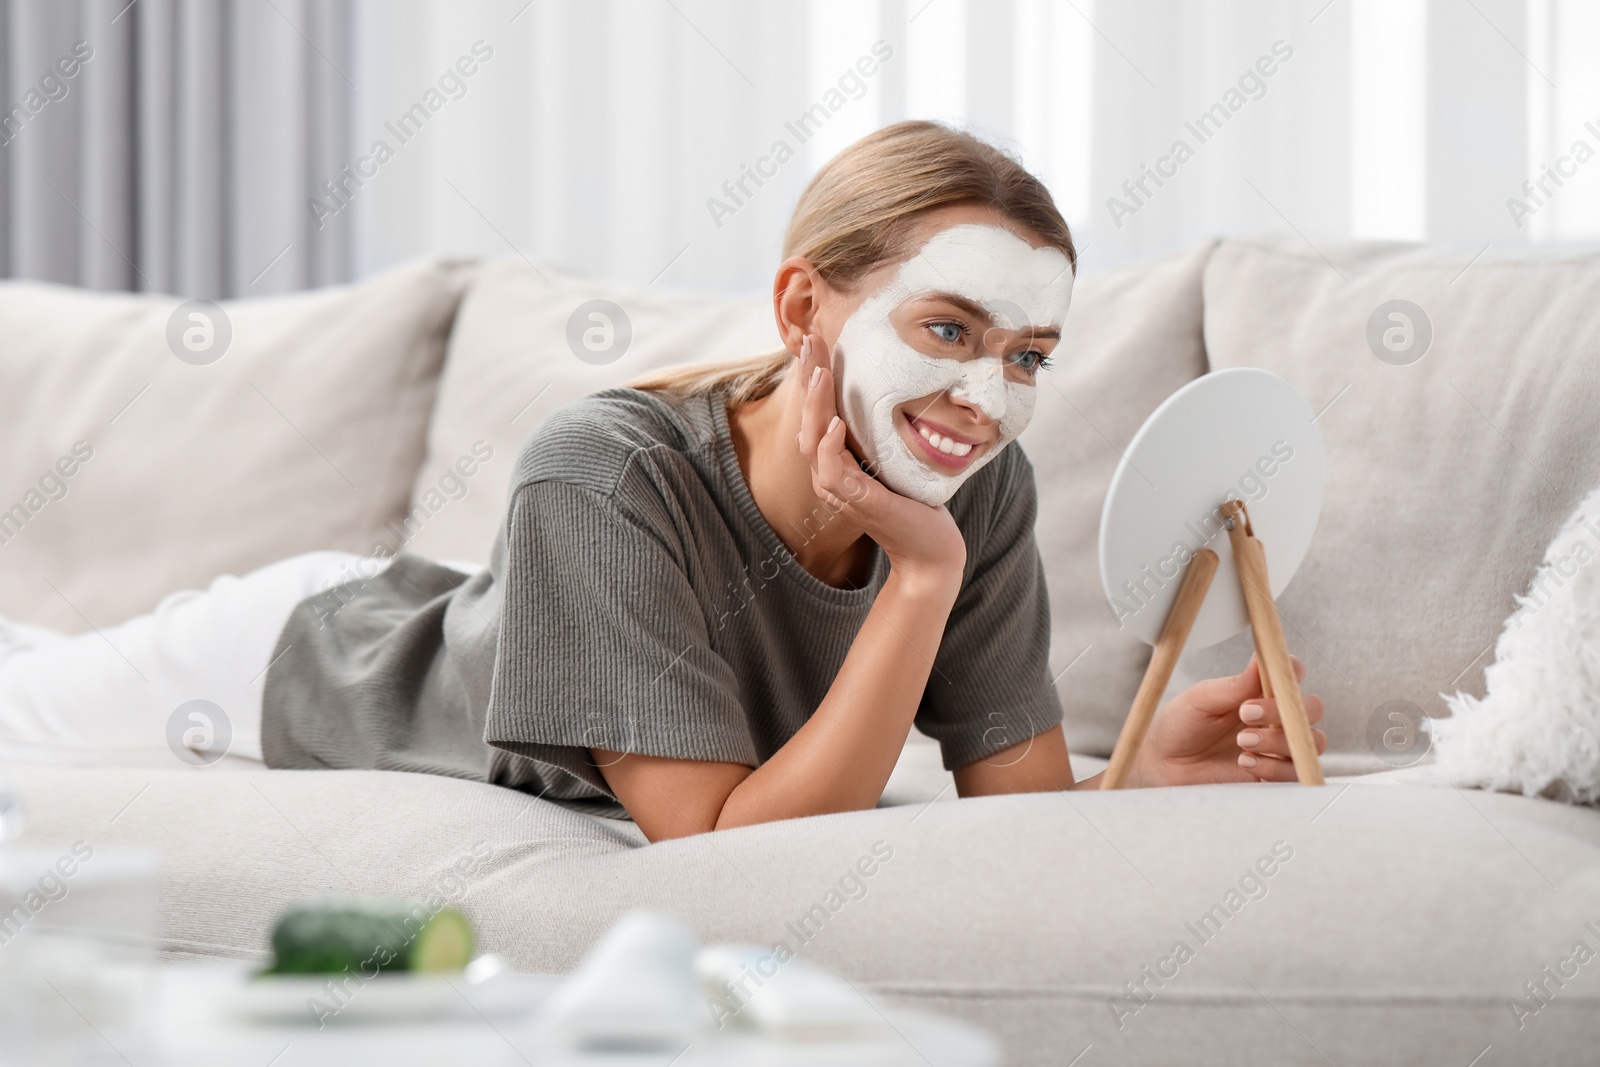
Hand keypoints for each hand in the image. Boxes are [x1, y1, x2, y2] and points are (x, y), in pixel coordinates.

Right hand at [795, 333, 965, 584]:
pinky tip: (835, 422)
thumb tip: (894, 391)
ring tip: (819, 373)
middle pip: (806, 421)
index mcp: (837, 463)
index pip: (817, 413)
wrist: (931, 551)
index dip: (813, 377)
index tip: (816, 340)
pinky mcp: (857, 504)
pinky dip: (830, 445)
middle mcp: (830, 476)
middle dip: (808, 378)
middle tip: (810, 340)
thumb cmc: (916, 506)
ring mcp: (840, 492)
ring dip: (814, 406)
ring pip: (811, 443)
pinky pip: (832, 471)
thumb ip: (882, 435)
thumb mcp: (896, 460)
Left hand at [1130, 654, 1326, 786]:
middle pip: (1310, 708)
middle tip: (1246, 713)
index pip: (1291, 674)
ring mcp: (1278, 748)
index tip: (1275, 676)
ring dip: (1279, 740)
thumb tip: (1261, 658)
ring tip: (1241, 741)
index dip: (1292, 671)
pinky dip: (1274, 767)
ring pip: (1310, 742)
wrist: (1163, 766)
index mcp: (1259, 691)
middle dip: (1283, 710)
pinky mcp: (1275, 776)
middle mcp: (1275, 718)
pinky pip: (1297, 772)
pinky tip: (1245, 762)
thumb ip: (1233, 686)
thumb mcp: (1199, 701)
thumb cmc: (1179, 727)